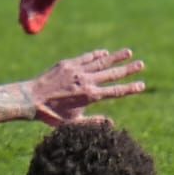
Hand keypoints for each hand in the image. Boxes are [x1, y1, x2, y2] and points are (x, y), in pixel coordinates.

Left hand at [26, 48, 145, 125]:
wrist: (31, 98)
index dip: (130, 88)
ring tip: (128, 52)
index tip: (142, 85)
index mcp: (90, 96)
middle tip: (141, 64)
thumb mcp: (73, 123)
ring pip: (101, 62)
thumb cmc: (51, 114)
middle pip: (113, 74)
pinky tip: (104, 52)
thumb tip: (112, 122)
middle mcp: (86, 81)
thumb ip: (94, 121)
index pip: (116, 92)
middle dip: (128, 69)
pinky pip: (85, 57)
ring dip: (116, 57)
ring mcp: (77, 71)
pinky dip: (96, 54)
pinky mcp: (67, 64)